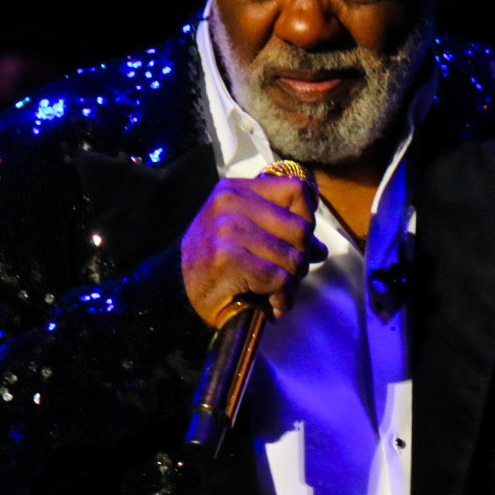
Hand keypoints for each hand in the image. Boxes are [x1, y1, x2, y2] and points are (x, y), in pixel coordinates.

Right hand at [180, 173, 323, 325]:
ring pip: (293, 257)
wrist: (174, 293)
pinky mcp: (227, 258)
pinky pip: (279, 279)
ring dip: (291, 283)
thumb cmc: (215, 265)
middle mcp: (231, 203)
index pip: (298, 191)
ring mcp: (228, 229)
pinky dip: (281, 298)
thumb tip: (320, 250)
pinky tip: (269, 304)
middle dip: (300, 258)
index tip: (295, 241)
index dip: (306, 219)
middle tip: (283, 275)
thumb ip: (282, 233)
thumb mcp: (244, 236)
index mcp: (236, 190)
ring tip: (272, 291)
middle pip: (301, 229)